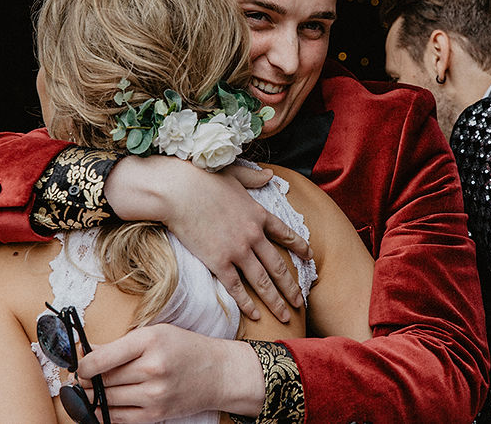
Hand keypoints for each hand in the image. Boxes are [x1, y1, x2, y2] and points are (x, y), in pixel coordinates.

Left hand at [76, 324, 263, 421]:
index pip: (102, 358)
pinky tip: (100, 405)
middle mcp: (152, 369)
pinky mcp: (155, 416)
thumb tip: (87, 352)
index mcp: (150, 342)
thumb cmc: (185, 348)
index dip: (82, 365)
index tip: (78, 366)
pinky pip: (118, 418)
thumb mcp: (156, 333)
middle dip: (85, 380)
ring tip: (89, 389)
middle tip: (78, 377)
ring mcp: (154, 395)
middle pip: (102, 380)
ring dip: (92, 396)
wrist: (217, 373)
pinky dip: (104, 413)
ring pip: (107, 400)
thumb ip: (120, 344)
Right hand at [104, 155, 311, 321]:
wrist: (180, 191)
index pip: (286, 234)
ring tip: (286, 316)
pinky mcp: (218, 262)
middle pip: (278, 266)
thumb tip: (270, 175)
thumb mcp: (236, 175)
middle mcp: (253, 235)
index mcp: (259, 214)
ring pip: (262, 282)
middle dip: (291, 287)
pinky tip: (256, 315)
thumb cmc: (204, 179)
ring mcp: (237, 251)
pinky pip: (236, 288)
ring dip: (276, 301)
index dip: (300, 247)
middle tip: (300, 302)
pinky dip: (247, 304)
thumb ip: (254, 178)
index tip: (310, 258)